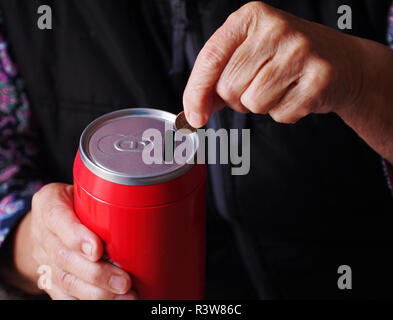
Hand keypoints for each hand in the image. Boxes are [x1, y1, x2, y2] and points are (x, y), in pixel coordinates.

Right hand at [12, 183, 136, 299]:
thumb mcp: (84, 188)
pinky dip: (87, 301)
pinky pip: (64, 296)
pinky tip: (111, 303)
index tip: (97, 250)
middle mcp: (42, 233)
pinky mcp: (49, 279)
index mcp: (49, 203)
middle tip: (124, 282)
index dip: (76, 236)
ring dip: (96, 293)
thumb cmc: (76, 202)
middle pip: (63, 257)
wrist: (48, 222)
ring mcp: (43, 258)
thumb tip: (143, 202)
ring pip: (64, 281)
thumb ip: (104, 194)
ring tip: (125, 297)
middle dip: (95, 274)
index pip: (56, 218)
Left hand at [183, 1, 363, 126]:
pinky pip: (279, 114)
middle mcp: (275, 29)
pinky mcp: (318, 78)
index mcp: (251, 17)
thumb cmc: (287, 59)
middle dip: (237, 99)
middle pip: (229, 87)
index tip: (194, 116)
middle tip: (259, 86)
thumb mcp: (249, 55)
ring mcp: (300, 52)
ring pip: (252, 103)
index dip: (196, 92)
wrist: (343, 63)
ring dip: (261, 106)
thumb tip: (193, 113)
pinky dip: (284, 113)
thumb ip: (217, 79)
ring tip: (280, 88)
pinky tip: (297, 94)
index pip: (210, 57)